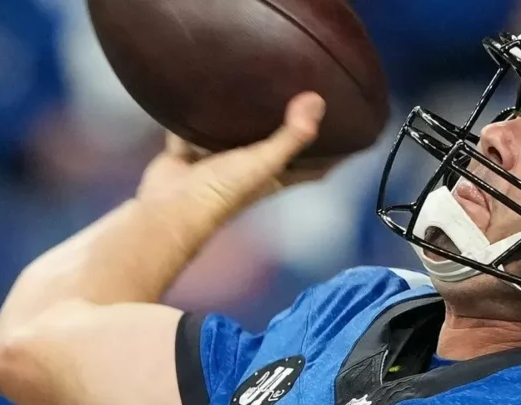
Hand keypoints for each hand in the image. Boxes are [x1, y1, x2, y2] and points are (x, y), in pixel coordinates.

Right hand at [135, 92, 329, 221]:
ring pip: (236, 133)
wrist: (170, 206)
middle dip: (288, 125)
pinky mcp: (188, 151)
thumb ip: (291, 136)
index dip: (331, 153)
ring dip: (244, 116)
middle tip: (303, 91)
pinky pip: (196, 127)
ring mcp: (217, 160)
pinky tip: (206, 86)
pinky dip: (199, 111)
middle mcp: (248, 169)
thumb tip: (319, 101)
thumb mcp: (263, 164)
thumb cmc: (222, 192)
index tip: (350, 130)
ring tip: (260, 81)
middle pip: (275, 145)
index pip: (311, 167)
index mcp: (272, 177)